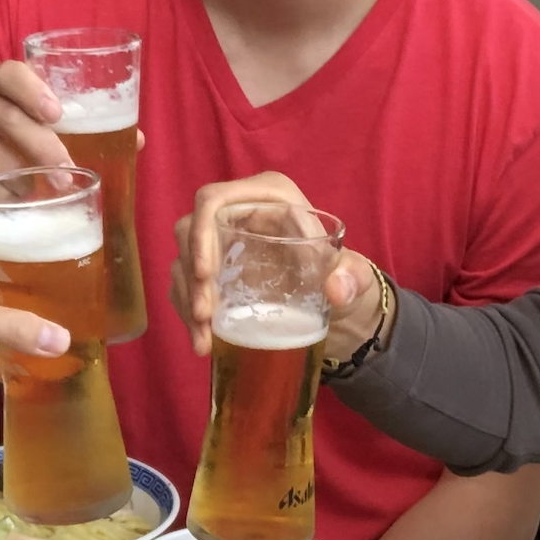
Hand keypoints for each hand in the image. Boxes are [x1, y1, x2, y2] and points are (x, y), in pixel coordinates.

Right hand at [0, 61, 71, 217]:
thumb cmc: (7, 146)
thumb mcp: (30, 126)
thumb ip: (63, 125)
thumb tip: (126, 140)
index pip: (9, 73)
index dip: (33, 90)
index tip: (57, 115)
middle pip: (8, 119)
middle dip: (44, 149)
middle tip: (65, 175)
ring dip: (25, 182)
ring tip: (36, 192)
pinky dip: (5, 199)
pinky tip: (12, 202)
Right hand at [170, 171, 381, 357]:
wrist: (336, 307)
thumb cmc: (344, 278)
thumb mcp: (356, 276)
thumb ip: (353, 278)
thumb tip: (335, 289)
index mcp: (268, 197)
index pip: (213, 200)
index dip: (200, 233)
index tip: (204, 274)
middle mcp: (238, 213)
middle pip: (189, 233)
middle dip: (191, 276)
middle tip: (205, 315)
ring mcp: (221, 242)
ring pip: (183, 262)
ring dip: (187, 300)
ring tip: (205, 339)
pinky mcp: (213, 271)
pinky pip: (186, 286)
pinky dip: (188, 313)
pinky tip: (203, 341)